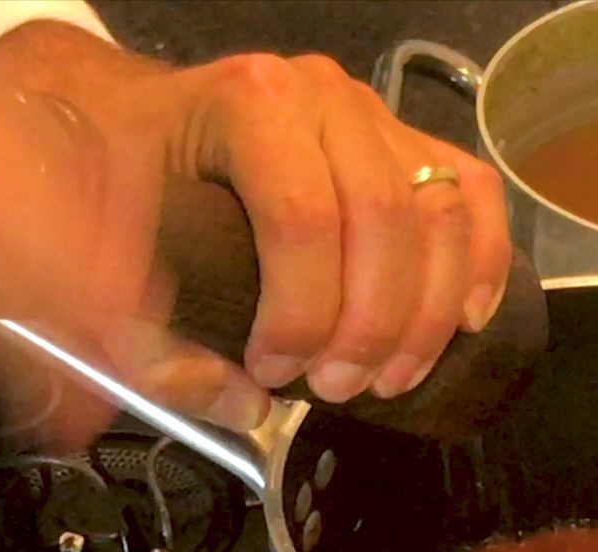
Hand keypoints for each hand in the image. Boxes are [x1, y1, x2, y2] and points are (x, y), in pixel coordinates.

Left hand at [0, 25, 512, 405]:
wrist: (146, 121)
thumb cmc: (130, 185)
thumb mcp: (113, 267)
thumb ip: (164, 351)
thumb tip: (249, 408)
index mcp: (247, 106)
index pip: (302, 217)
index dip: (299, 313)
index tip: (272, 373)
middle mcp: (324, 97)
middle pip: (385, 218)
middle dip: (370, 325)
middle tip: (338, 390)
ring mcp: (377, 115)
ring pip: (441, 214)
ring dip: (427, 315)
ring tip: (389, 379)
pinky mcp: (410, 140)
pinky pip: (474, 195)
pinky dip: (483, 264)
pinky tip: (464, 323)